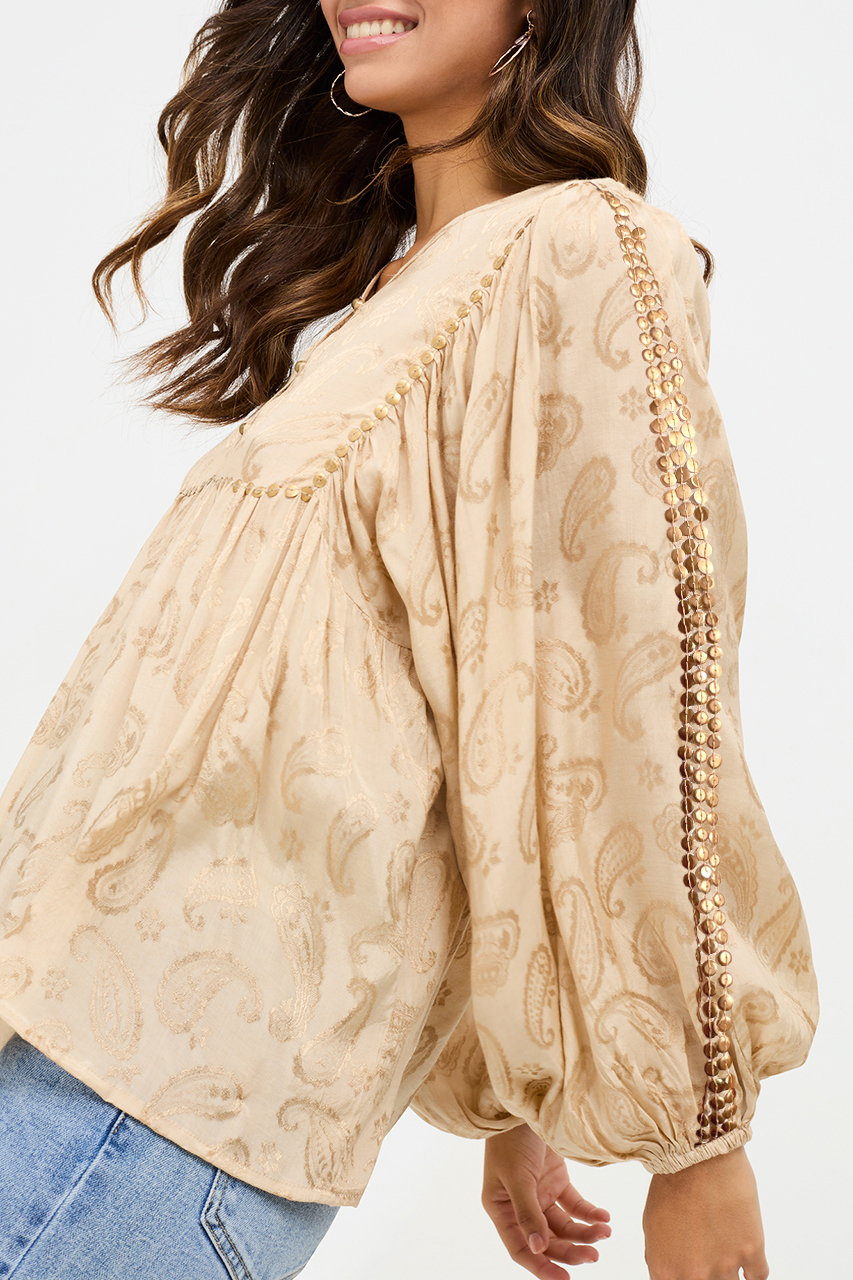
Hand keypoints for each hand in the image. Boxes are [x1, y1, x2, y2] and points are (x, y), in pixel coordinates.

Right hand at [482, 1122, 610, 1277]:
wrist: (526, 1101)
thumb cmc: (512, 1138)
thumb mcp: (517, 1176)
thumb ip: (528, 1212)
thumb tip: (538, 1249)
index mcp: (501, 1208)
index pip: (521, 1248)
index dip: (541, 1267)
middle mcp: (519, 1205)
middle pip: (547, 1240)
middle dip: (570, 1250)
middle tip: (594, 1256)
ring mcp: (539, 1192)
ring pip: (564, 1225)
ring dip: (584, 1232)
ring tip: (605, 1231)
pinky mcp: (556, 1179)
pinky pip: (575, 1205)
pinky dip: (589, 1213)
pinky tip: (603, 1216)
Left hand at [643, 1146, 768, 1279]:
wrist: (698, 1153)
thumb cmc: (672, 1181)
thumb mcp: (651, 1224)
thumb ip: (661, 1258)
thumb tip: (671, 1272)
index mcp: (667, 1270)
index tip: (689, 1272)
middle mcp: (696, 1274)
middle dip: (706, 1277)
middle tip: (708, 1259)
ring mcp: (726, 1265)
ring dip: (728, 1275)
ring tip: (725, 1254)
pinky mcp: (753, 1251)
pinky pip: (758, 1278)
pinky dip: (753, 1272)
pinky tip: (747, 1262)